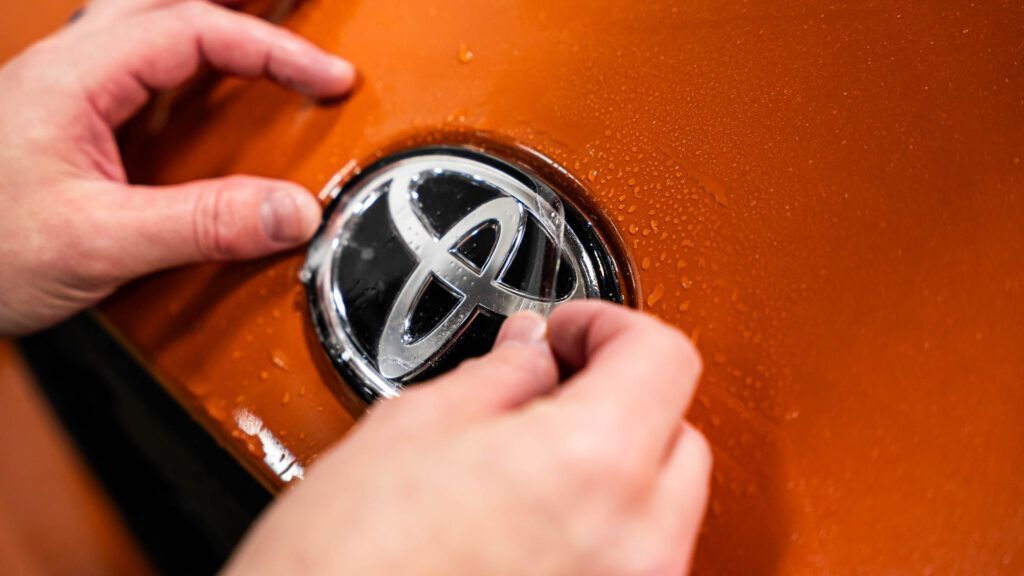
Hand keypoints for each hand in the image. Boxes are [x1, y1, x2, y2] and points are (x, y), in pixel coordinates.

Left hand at [0, 0, 355, 335]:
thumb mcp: (98, 242)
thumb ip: (202, 224)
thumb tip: (290, 210)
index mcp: (76, 78)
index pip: (197, 30)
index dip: (276, 52)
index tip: (330, 80)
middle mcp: (70, 69)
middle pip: (171, 2)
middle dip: (247, 12)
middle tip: (300, 29)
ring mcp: (66, 90)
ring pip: (151, 21)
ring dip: (215, 25)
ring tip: (266, 41)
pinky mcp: (68, 120)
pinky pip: (140, 67)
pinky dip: (191, 64)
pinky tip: (206, 91)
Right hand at [226, 301, 710, 575]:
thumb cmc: (345, 568)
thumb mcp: (411, 431)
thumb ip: (497, 376)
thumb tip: (530, 351)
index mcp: (593, 465)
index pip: (663, 356)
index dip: (608, 324)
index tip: (567, 332)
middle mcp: (636, 542)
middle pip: (680, 430)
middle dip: (621, 395)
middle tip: (549, 386)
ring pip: (666, 501)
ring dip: (617, 462)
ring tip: (531, 455)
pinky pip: (638, 556)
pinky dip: (605, 523)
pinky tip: (533, 515)